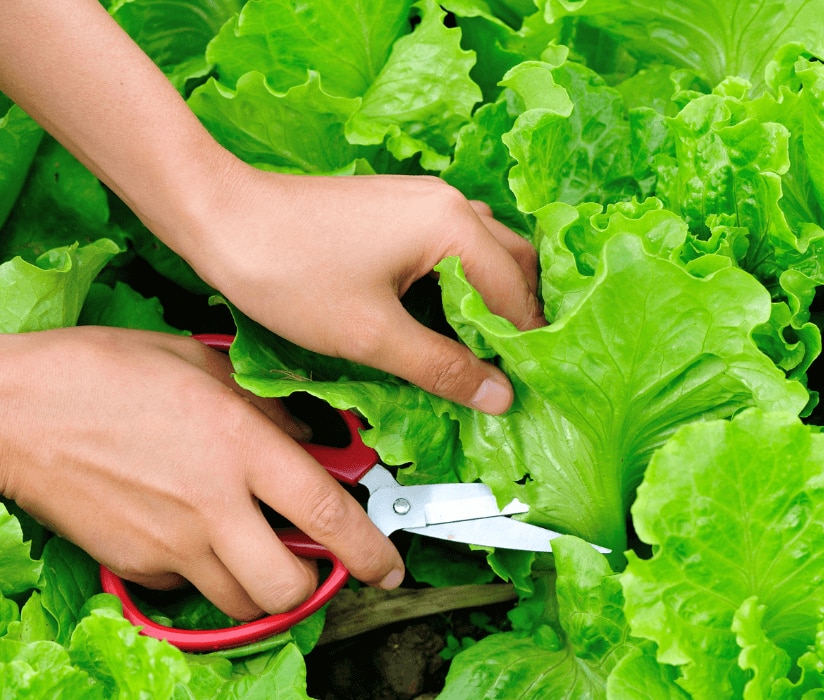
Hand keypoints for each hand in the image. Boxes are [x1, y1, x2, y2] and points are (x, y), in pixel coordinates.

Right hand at [0, 326, 405, 620]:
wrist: (15, 408)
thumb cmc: (106, 370)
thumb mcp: (203, 363)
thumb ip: (267, 404)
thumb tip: (309, 437)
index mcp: (242, 446)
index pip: (327, 513)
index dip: (371, 548)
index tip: (391, 564)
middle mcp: (213, 504)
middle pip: (288, 585)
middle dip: (314, 586)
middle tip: (316, 562)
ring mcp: (171, 541)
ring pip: (242, 601)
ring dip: (264, 588)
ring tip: (262, 554)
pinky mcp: (134, 562)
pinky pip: (187, 587)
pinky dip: (206, 575)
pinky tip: (199, 539)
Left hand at [179, 165, 544, 413]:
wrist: (219, 217)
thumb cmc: (289, 271)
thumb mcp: (372, 334)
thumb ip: (444, 367)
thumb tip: (499, 396)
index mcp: (453, 226)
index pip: (514, 295)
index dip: (523, 348)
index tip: (524, 389)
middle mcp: (448, 202)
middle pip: (515, 262)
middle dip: (520, 316)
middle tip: (512, 369)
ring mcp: (423, 199)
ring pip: (486, 250)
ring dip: (492, 296)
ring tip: (483, 349)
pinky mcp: (398, 207)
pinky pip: (454, 243)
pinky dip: (463, 279)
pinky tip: (444, 317)